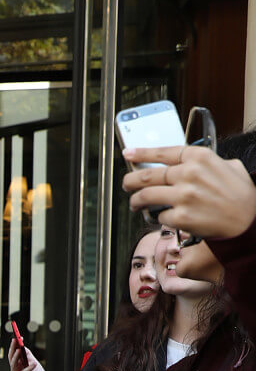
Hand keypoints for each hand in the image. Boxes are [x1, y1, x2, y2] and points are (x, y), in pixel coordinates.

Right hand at [8, 342, 53, 370]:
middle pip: (11, 357)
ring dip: (17, 357)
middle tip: (15, 340)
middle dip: (13, 348)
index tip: (17, 337)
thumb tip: (23, 347)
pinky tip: (34, 364)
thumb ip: (28, 355)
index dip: (15, 345)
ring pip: (14, 364)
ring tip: (19, 350)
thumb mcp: (33, 362)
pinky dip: (28, 368)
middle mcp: (14, 370)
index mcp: (17, 365)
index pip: (14, 353)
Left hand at [123, 146, 255, 239]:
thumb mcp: (226, 165)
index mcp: (198, 157)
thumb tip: (186, 165)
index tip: (128, 153)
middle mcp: (188, 173)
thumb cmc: (240, 194)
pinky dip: (160, 218)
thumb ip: (204, 163)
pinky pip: (160, 217)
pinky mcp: (180, 217)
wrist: (248, 219)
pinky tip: (165, 217)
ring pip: (146, 196)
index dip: (141, 153)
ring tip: (135, 203)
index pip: (162, 152)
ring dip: (136, 201)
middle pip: (147, 176)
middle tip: (126, 184)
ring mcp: (183, 196)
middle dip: (131, 180)